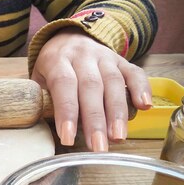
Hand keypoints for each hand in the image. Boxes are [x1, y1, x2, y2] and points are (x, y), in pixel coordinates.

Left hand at [31, 27, 151, 150]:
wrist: (68, 37)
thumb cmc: (52, 68)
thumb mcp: (38, 79)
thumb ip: (42, 99)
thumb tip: (46, 127)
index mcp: (58, 60)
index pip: (63, 85)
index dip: (67, 112)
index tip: (68, 138)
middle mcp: (83, 56)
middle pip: (91, 87)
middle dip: (95, 120)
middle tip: (98, 146)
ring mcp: (104, 56)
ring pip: (114, 82)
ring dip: (117, 112)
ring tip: (118, 137)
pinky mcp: (122, 60)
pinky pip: (135, 72)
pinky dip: (142, 88)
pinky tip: (145, 107)